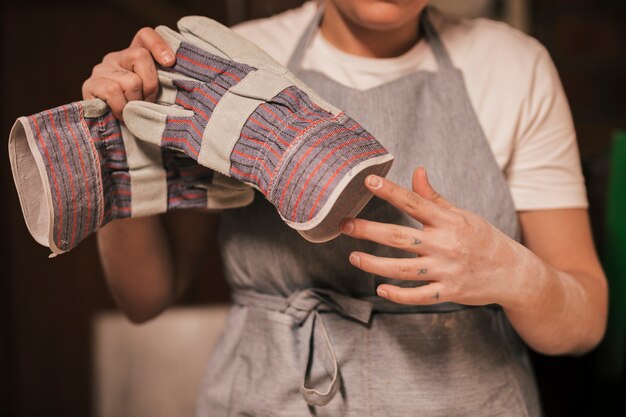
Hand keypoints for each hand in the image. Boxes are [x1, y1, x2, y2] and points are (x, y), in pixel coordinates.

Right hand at [82, 28, 175, 118]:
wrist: (112, 135)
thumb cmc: (139, 112)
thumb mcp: (154, 95)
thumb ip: (163, 83)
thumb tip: (175, 75)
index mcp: (134, 56)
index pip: (145, 35)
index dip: (159, 45)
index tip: (170, 62)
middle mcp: (116, 58)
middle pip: (140, 56)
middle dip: (151, 84)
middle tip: (148, 102)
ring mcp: (101, 70)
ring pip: (131, 80)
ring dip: (136, 102)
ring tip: (133, 112)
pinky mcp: (90, 85)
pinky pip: (113, 92)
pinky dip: (122, 108)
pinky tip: (121, 115)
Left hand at [341, 167, 530, 306]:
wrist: (514, 273)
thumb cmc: (484, 239)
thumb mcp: (462, 215)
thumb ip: (434, 198)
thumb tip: (416, 171)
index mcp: (448, 221)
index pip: (414, 202)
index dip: (390, 191)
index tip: (367, 181)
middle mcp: (445, 244)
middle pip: (399, 237)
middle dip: (369, 230)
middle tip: (344, 225)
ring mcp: (446, 270)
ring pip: (402, 269)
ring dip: (374, 263)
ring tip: (353, 257)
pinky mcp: (449, 292)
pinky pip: (418, 296)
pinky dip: (398, 295)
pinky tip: (379, 289)